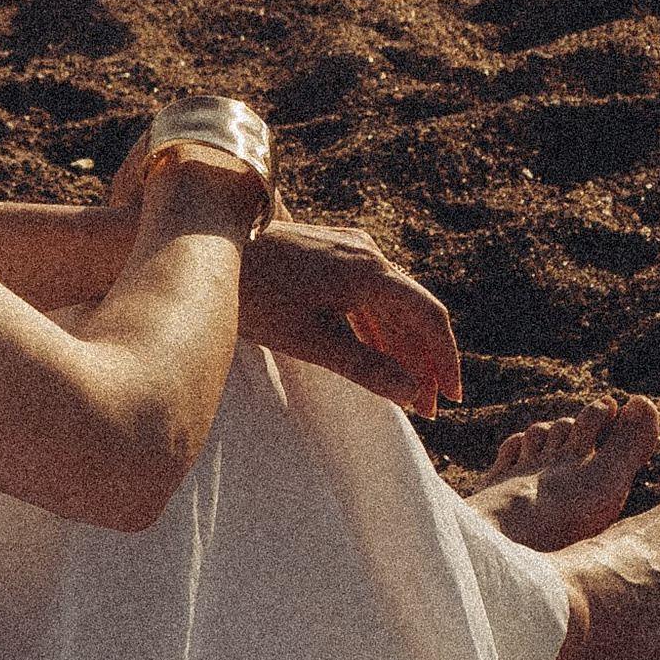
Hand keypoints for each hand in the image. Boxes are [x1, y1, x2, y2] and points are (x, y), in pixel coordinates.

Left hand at [235, 216, 460, 420]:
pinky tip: (376, 357)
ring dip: (400, 347)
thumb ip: (365, 367)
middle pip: (413, 311)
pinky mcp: (329, 253)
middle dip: (424, 362)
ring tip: (405, 392)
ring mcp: (348, 249)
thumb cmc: (255, 296)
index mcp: (370, 271)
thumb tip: (411, 394)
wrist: (208, 249)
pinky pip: (367, 294)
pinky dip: (376, 329)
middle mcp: (367, 253)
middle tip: (426, 410)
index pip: (428, 316)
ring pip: (390, 304)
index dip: (445, 359)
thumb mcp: (311, 341)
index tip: (450, 398)